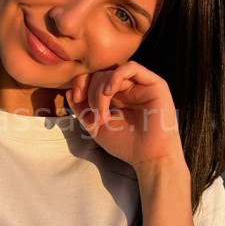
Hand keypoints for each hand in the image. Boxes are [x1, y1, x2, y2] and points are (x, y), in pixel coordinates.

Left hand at [66, 62, 184, 170]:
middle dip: (90, 91)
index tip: (76, 98)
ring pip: (112, 71)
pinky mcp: (154, 84)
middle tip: (94, 115)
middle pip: (101, 74)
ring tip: (102, 114)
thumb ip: (82, 109)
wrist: (148, 157)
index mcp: (116, 95)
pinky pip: (131, 68)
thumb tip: (70, 91)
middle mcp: (128, 87)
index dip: (82, 84)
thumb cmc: (125, 144)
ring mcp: (141, 84)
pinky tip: (109, 92)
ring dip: (100, 91)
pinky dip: (115, 76)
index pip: (94, 78)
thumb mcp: (96, 126)